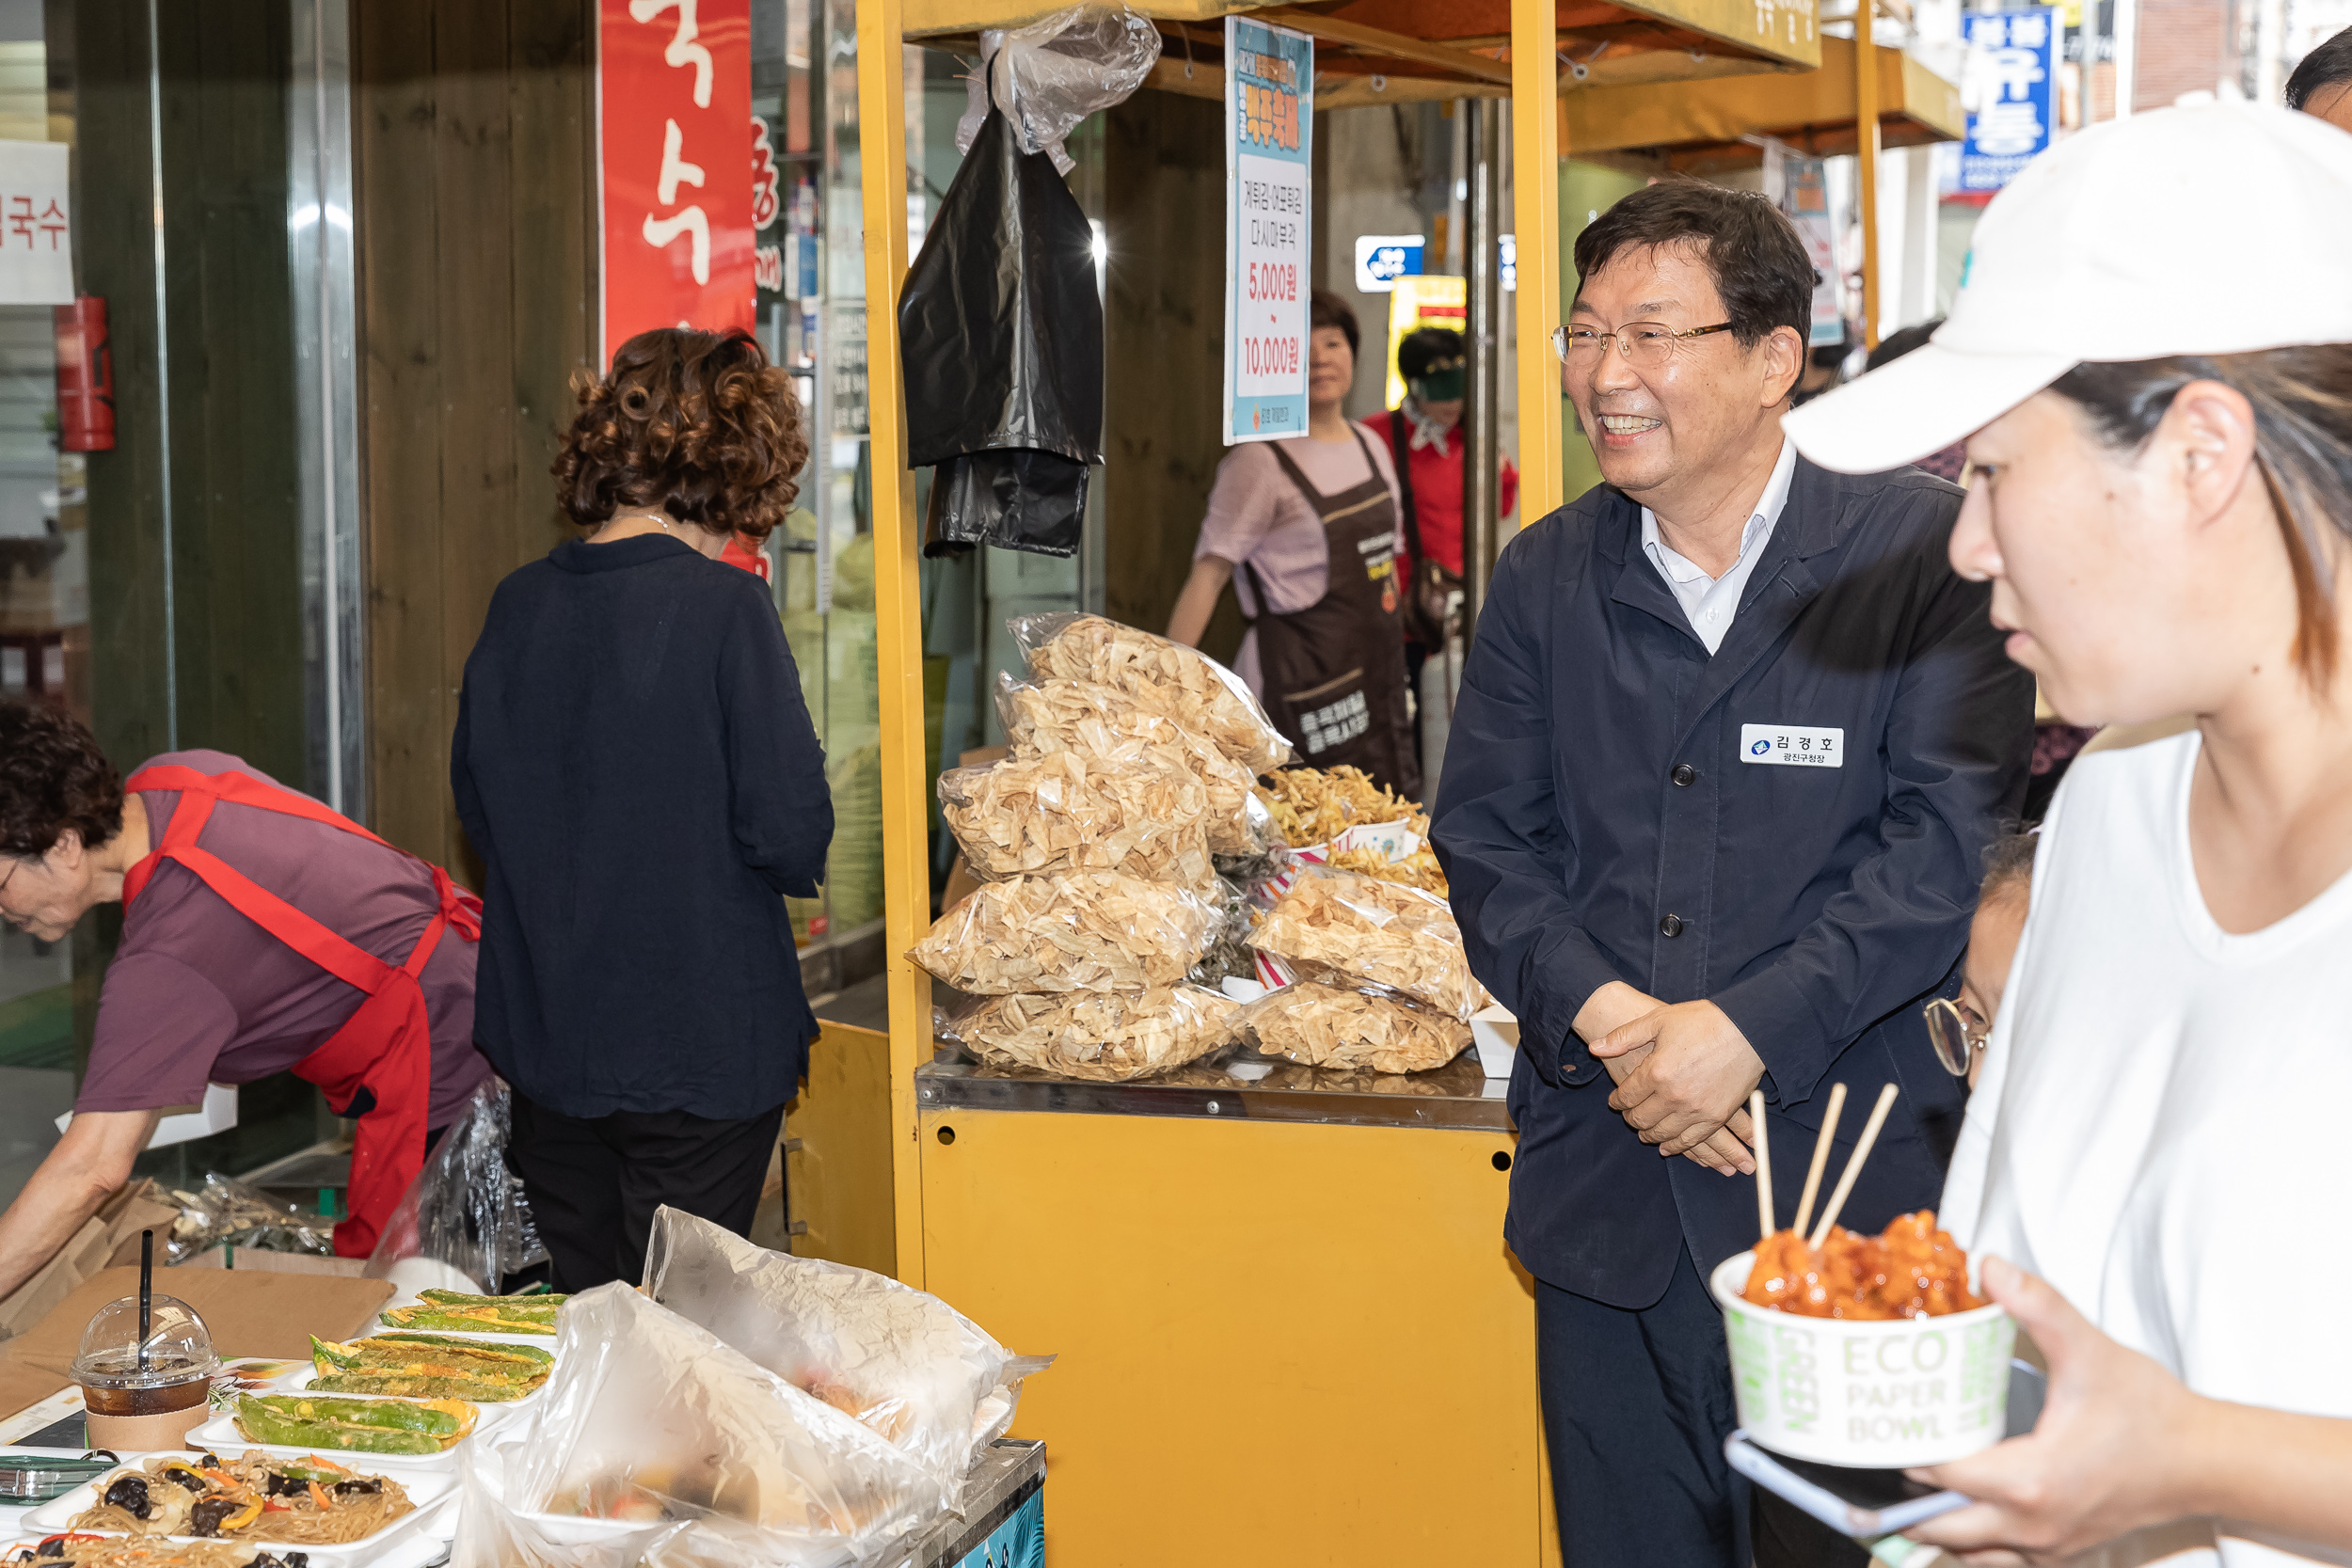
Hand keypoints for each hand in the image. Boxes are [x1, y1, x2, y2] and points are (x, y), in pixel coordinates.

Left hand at [1597, 1000, 1764, 1159]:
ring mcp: (1695, 1109)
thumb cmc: (1703, 1021)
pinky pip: (1690, 1140)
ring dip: (1650, 1135)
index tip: (1614, 1102)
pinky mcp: (1716, 1117)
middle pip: (1641, 1118)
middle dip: (1630, 1119)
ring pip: (1662, 1134)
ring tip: (1645, 1132)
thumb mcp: (1658, 1020)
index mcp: (1655, 1071)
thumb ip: (1624, 1036)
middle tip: (1628, 1117)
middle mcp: (1672, 1096)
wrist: (1749, 1029)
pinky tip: (1668, 1146)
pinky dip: (1676, 1146)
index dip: (1616, 1101)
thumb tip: (1595, 1048)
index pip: (1626, 1096)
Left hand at [1904, 1257, 2203, 1564]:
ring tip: (1913, 1489)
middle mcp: (2035, 1524)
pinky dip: (1976, 1544)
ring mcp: (2051, 1546)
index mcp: (2031, 1480)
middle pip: (1942, 1527)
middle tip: (1886, 1457)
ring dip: (1938, 1527)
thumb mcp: (2088, 1349)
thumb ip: (2036, 1305)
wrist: (2205, 1460)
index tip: (1887, 1424)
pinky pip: (2003, 1562)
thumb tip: (1988, 1267)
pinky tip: (1964, 1512)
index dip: (1909, 1450)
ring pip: (1971, 1554)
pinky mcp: (2065, 1552)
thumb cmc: (2150, 1411)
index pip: (1942, 1476)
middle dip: (1909, 1497)